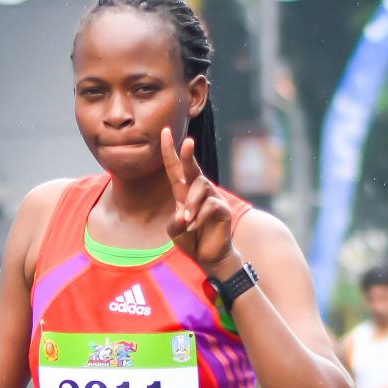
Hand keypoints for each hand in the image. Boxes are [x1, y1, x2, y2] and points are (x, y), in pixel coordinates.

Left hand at [161, 127, 236, 275]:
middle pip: (192, 168)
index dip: (170, 150)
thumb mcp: (174, 232)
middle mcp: (198, 190)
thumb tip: (182, 215)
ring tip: (187, 221)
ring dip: (191, 204)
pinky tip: (194, 227)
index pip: (175, 167)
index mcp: (183, 192)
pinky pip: (210, 205)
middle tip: (187, 142)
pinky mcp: (222, 208)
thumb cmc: (191, 240)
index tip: (165, 131)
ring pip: (201, 187)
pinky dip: (199, 217)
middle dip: (189, 154)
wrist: (208, 256)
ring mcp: (212, 198)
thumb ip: (174, 223)